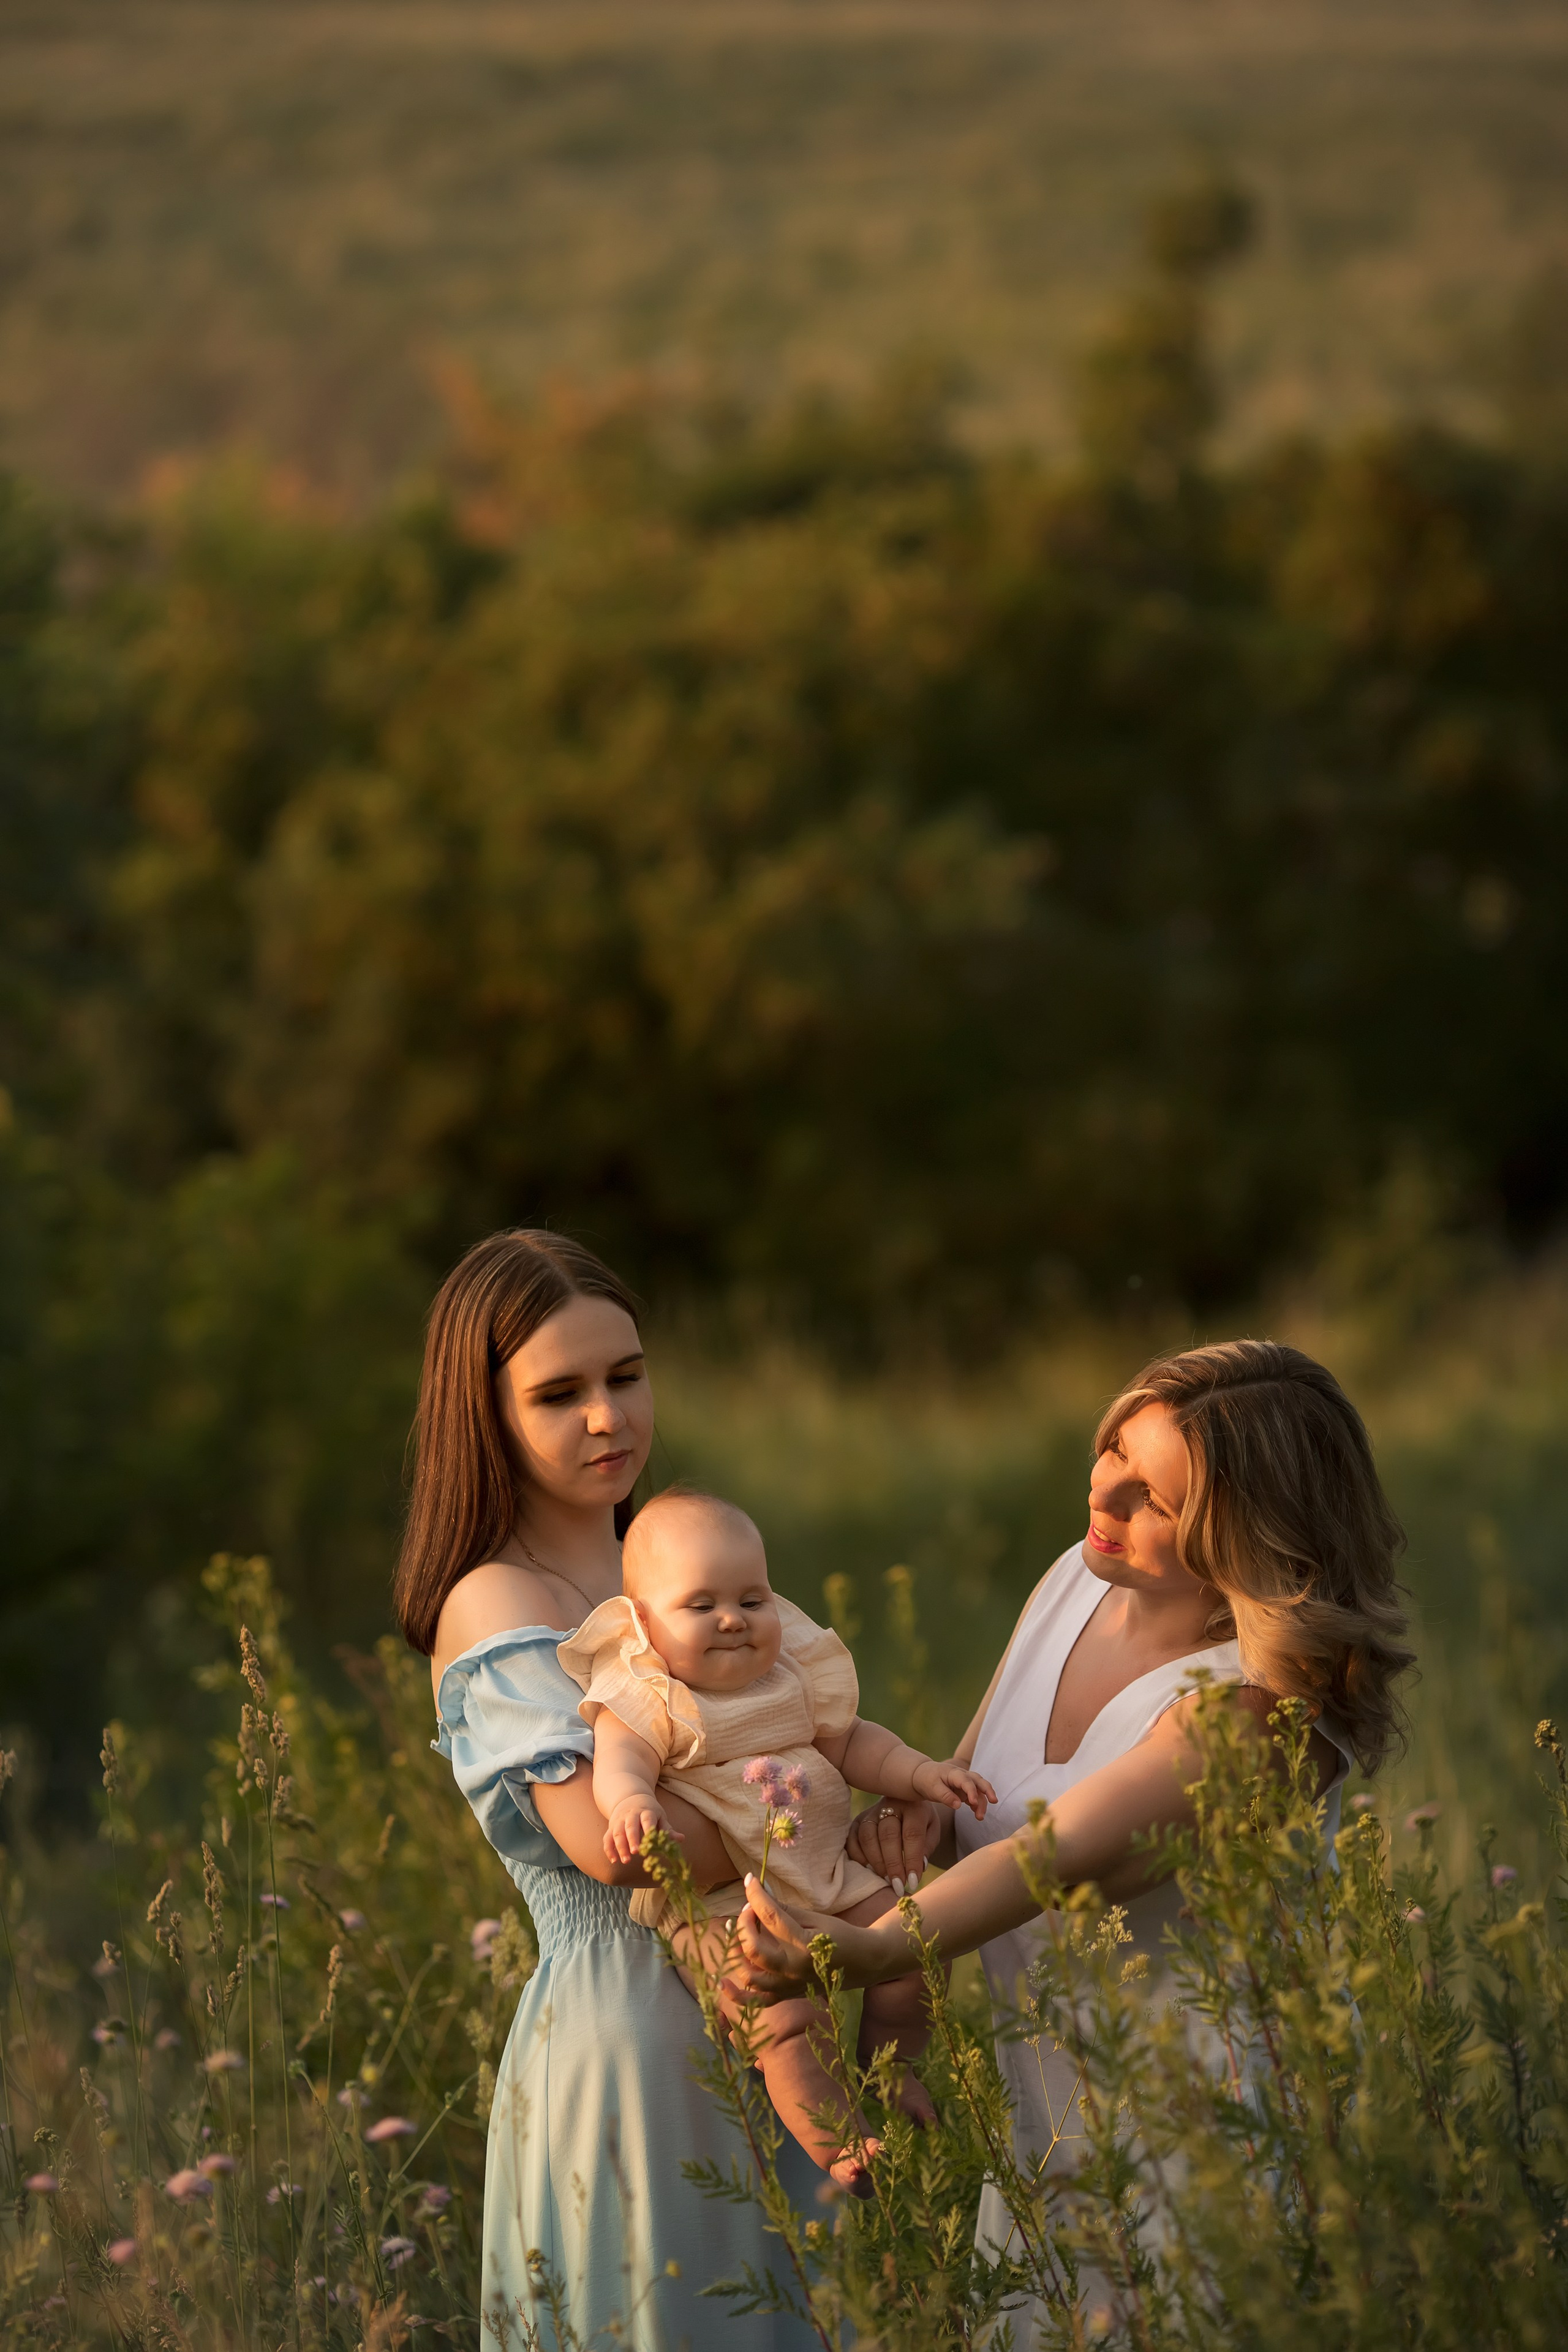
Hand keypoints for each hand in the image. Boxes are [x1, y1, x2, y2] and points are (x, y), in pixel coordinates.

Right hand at [602, 1793, 668, 1865]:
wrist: (630, 1798)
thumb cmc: (649, 1811)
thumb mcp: (660, 1816)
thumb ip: (668, 1829)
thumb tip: (682, 1839)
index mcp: (646, 1811)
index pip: (647, 1820)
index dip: (648, 1830)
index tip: (649, 1842)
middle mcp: (630, 1815)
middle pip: (630, 1826)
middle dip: (632, 1839)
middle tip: (635, 1852)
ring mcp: (619, 1821)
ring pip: (617, 1833)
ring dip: (620, 1847)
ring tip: (625, 1861)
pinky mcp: (611, 1827)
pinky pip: (607, 1838)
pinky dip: (609, 1849)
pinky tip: (613, 1860)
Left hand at [735, 1875, 908, 1995]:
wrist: (861, 1962)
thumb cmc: (839, 1935)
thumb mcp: (815, 1917)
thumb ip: (786, 1910)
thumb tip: (760, 1896)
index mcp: (804, 1944)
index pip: (771, 1917)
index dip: (756, 1895)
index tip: (749, 1880)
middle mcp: (793, 1968)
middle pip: (754, 1947)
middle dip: (745, 1922)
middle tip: (750, 1908)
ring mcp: (788, 1986)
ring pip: (750, 1974)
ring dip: (741, 1950)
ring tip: (746, 1933)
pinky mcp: (787, 1995)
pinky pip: (757, 2001)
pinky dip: (737, 1995)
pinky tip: (722, 1982)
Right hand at [846, 1795, 941, 1891]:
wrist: (905, 1804)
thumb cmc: (922, 1823)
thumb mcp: (932, 1831)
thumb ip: (927, 1847)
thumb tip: (919, 1868)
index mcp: (914, 1806)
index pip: (912, 1834)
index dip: (912, 1860)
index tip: (913, 1882)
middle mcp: (890, 1805)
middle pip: (887, 1835)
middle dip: (893, 1864)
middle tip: (898, 1886)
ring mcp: (871, 1812)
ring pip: (867, 1836)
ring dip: (876, 1862)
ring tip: (885, 1880)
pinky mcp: (858, 1819)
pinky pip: (852, 1839)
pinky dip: (858, 1857)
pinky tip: (869, 1870)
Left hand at [911, 1758, 996, 1819]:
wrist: (921, 1776)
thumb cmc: (926, 1780)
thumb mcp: (932, 1788)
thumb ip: (945, 1796)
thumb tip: (958, 1805)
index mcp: (953, 1773)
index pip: (966, 1781)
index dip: (971, 1791)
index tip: (973, 1803)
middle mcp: (962, 1776)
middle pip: (979, 1781)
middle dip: (987, 1790)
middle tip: (994, 1801)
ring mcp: (964, 1783)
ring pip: (978, 1790)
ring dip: (982, 1802)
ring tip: (980, 1817)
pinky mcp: (964, 1790)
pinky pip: (974, 1796)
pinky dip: (977, 1804)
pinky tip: (977, 1814)